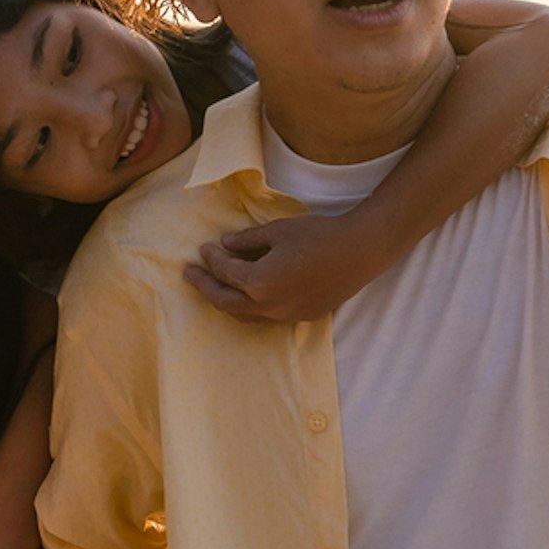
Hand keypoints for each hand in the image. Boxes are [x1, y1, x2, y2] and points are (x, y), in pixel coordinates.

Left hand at [185, 212, 379, 323]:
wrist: (359, 252)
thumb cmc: (318, 235)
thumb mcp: (277, 231)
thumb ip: (246, 240)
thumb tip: (225, 245)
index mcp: (258, 282)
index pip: (225, 272)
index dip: (211, 258)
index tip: (204, 248)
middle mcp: (268, 305)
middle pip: (224, 302)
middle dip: (204, 287)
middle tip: (189, 274)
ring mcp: (285, 315)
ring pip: (244, 315)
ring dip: (225, 301)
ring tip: (213, 288)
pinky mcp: (301, 316)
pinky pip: (266, 317)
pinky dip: (250, 307)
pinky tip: (249, 296)